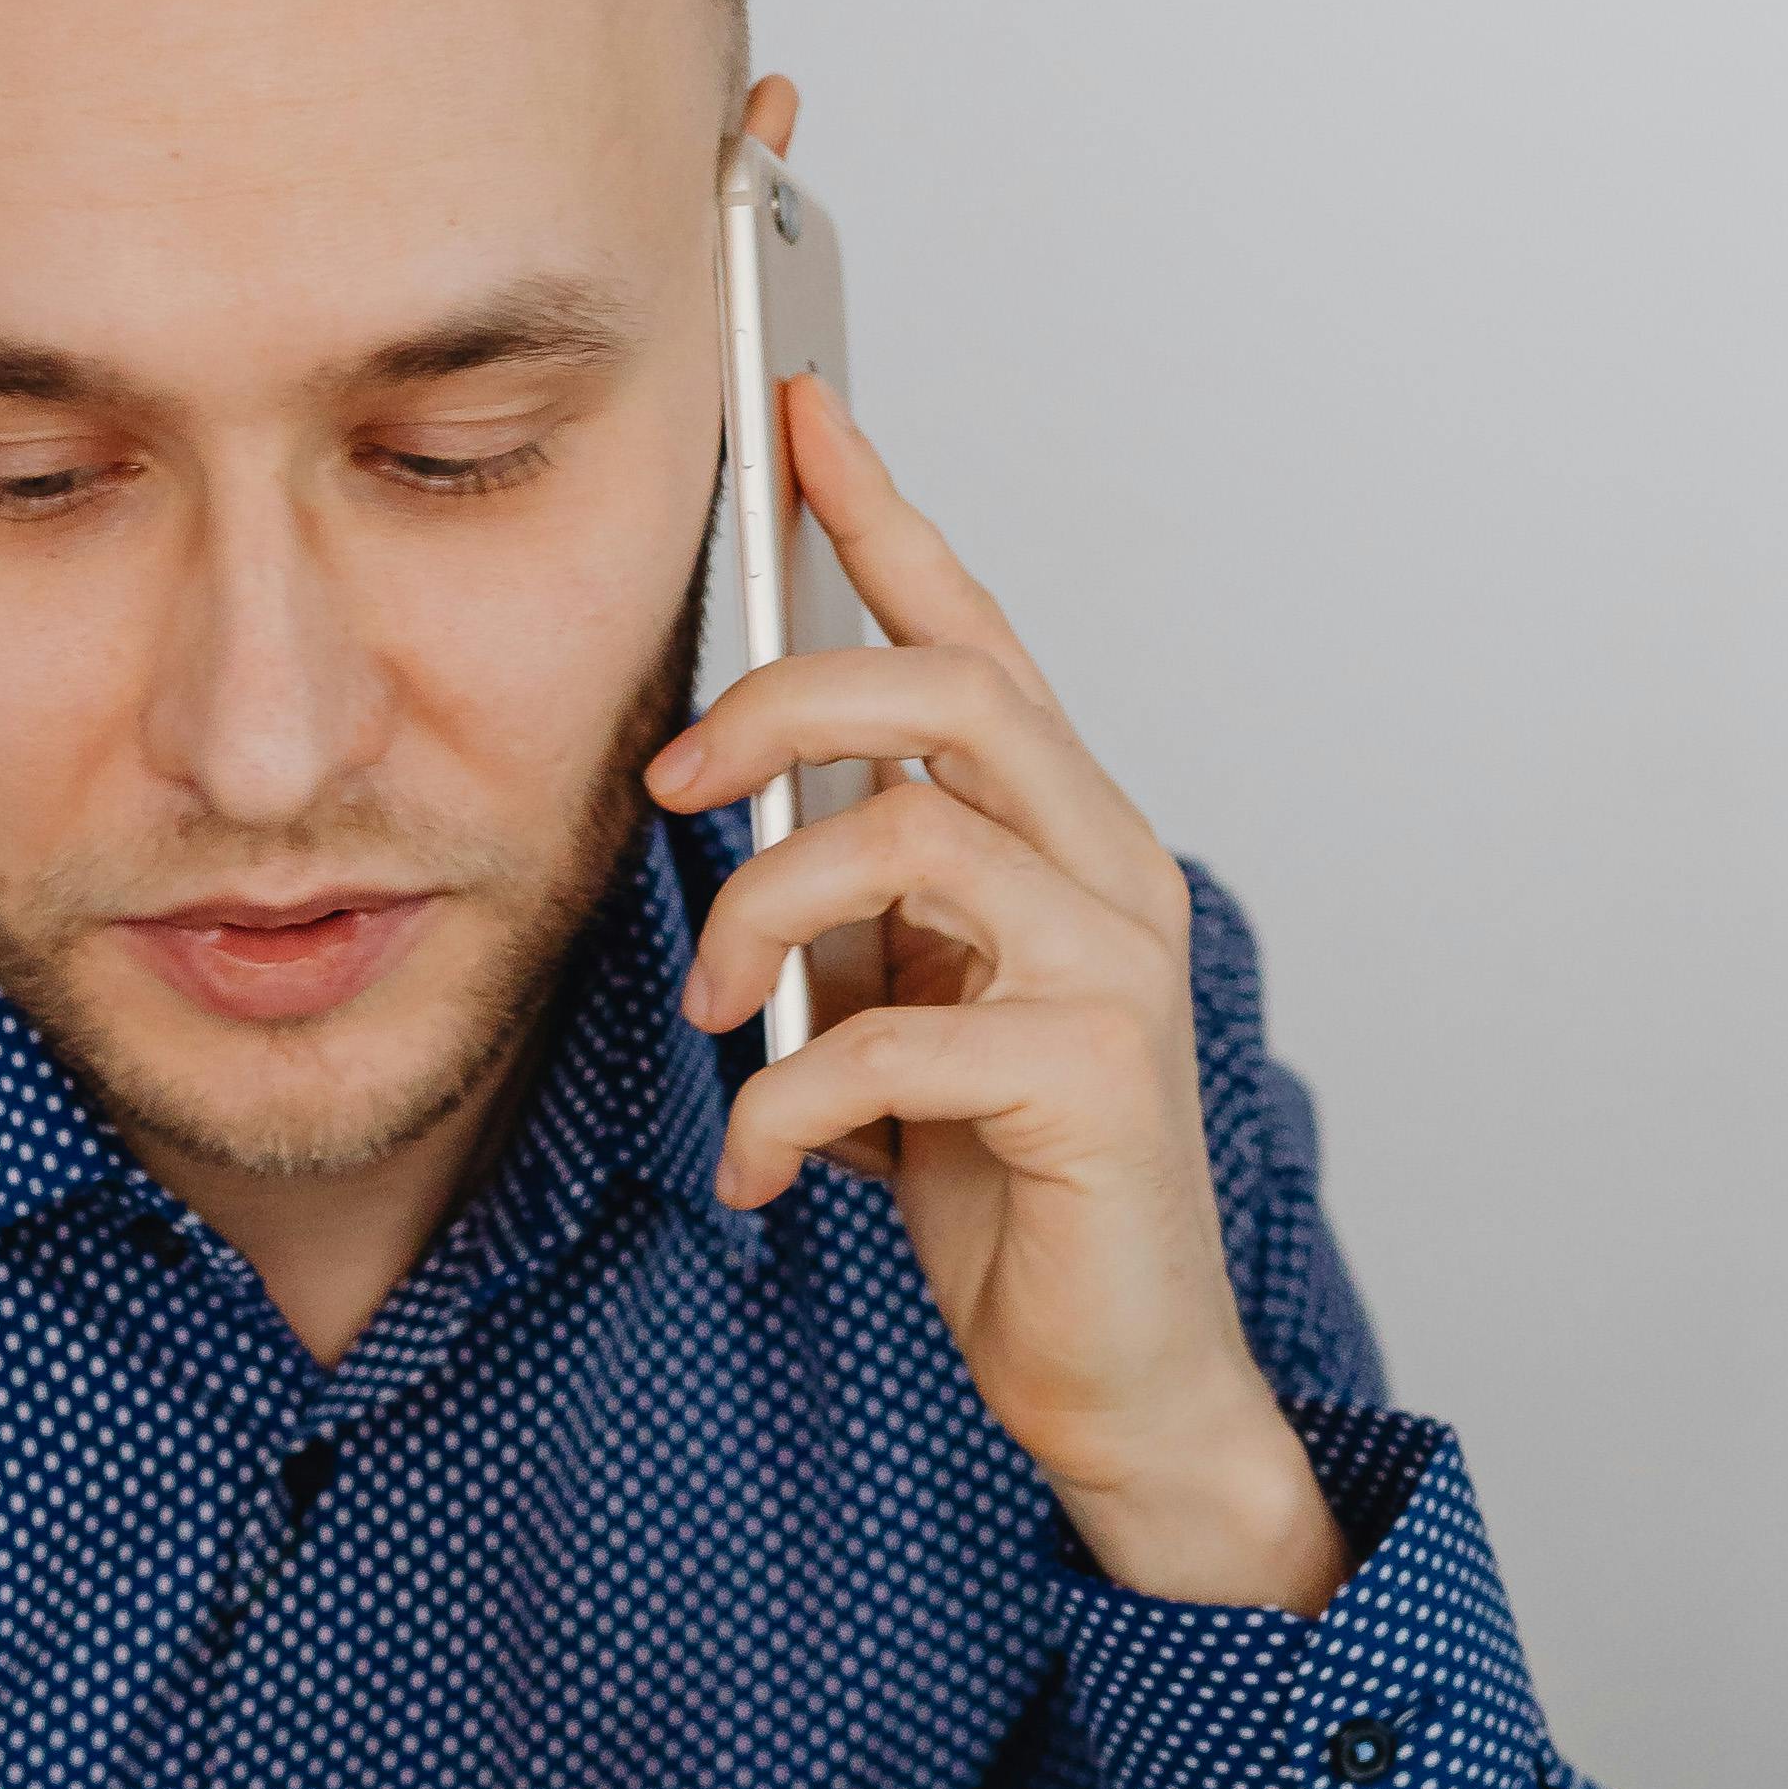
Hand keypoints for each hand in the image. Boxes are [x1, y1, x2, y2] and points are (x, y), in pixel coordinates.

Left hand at [647, 360, 1342, 1614]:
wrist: (1115, 1375)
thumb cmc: (1013, 1196)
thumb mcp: (903, 1024)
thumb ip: (855, 926)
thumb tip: (738, 855)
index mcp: (1064, 839)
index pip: (977, 635)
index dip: (886, 516)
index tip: (797, 413)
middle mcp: (1109, 870)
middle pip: (948, 688)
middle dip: (783, 702)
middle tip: (672, 783)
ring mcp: (1115, 967)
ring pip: (911, 837)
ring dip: (761, 920)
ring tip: (713, 1023)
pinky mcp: (1093, 1077)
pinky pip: (892, 1035)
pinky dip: (785, 1100)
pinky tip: (762, 1167)